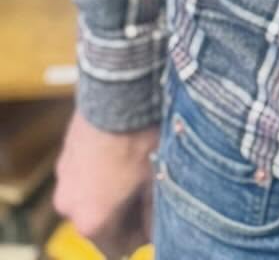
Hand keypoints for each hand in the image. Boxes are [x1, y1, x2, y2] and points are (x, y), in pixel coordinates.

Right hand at [53, 112, 158, 258]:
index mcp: (93, 220)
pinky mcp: (65, 155)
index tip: (157, 213)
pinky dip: (101, 169)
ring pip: (93, 197)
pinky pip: (85, 174)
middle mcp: (70, 206)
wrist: (121, 90)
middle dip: (127, 210)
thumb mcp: (158, 181)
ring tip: (138, 162)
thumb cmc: (143, 137)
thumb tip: (156, 228)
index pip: (118, 248)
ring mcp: (64, 179)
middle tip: (151, 184)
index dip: (142, 232)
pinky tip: (123, 148)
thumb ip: (155, 215)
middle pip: (103, 223)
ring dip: (112, 188)